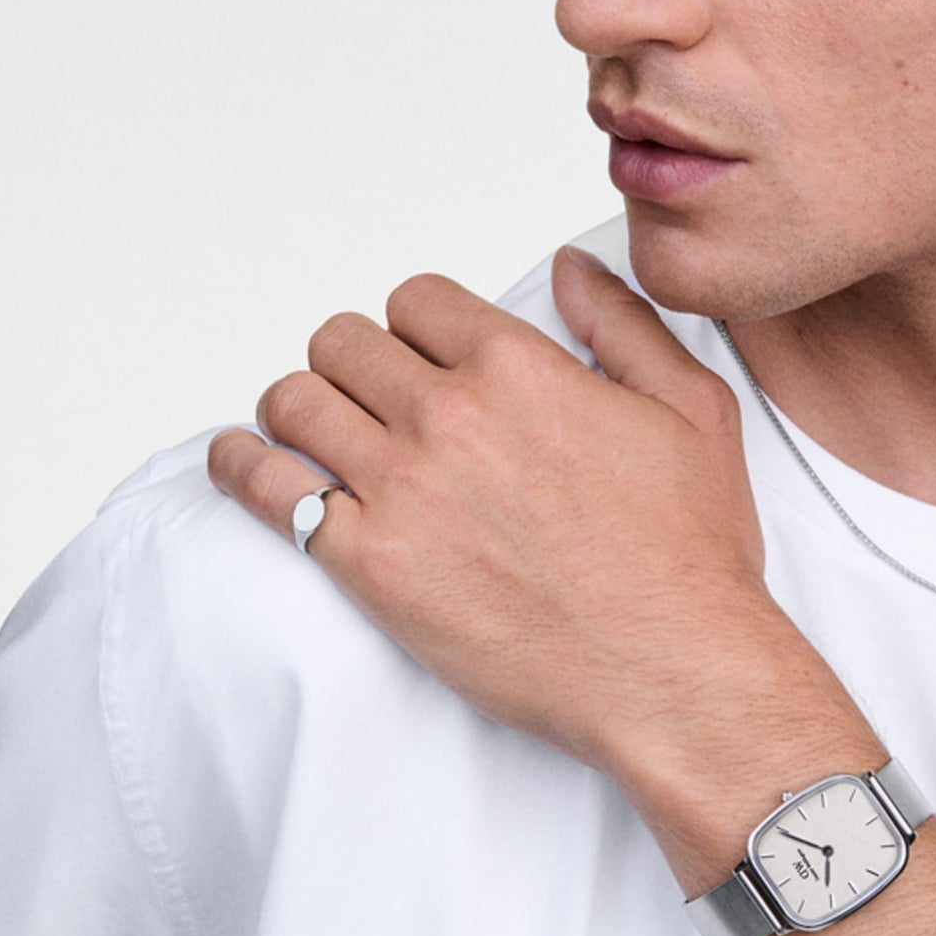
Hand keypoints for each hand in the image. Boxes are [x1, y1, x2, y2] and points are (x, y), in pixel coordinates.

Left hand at [206, 246, 781, 778]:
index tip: (423, 355)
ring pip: (295, 401)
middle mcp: (449, 416)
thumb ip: (623, 323)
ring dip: (300, 406)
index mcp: (520, 368)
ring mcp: (402, 491)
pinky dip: (242, 467)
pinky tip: (244, 461)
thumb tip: (571, 266)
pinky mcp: (370, 567)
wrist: (671, 669)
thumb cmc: (689, 553)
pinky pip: (268, 491)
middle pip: (343, 342)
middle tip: (369, 395)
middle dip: (355, 361)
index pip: (417, 301)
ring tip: (316, 430)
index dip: (419, 326)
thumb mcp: (693, 409)